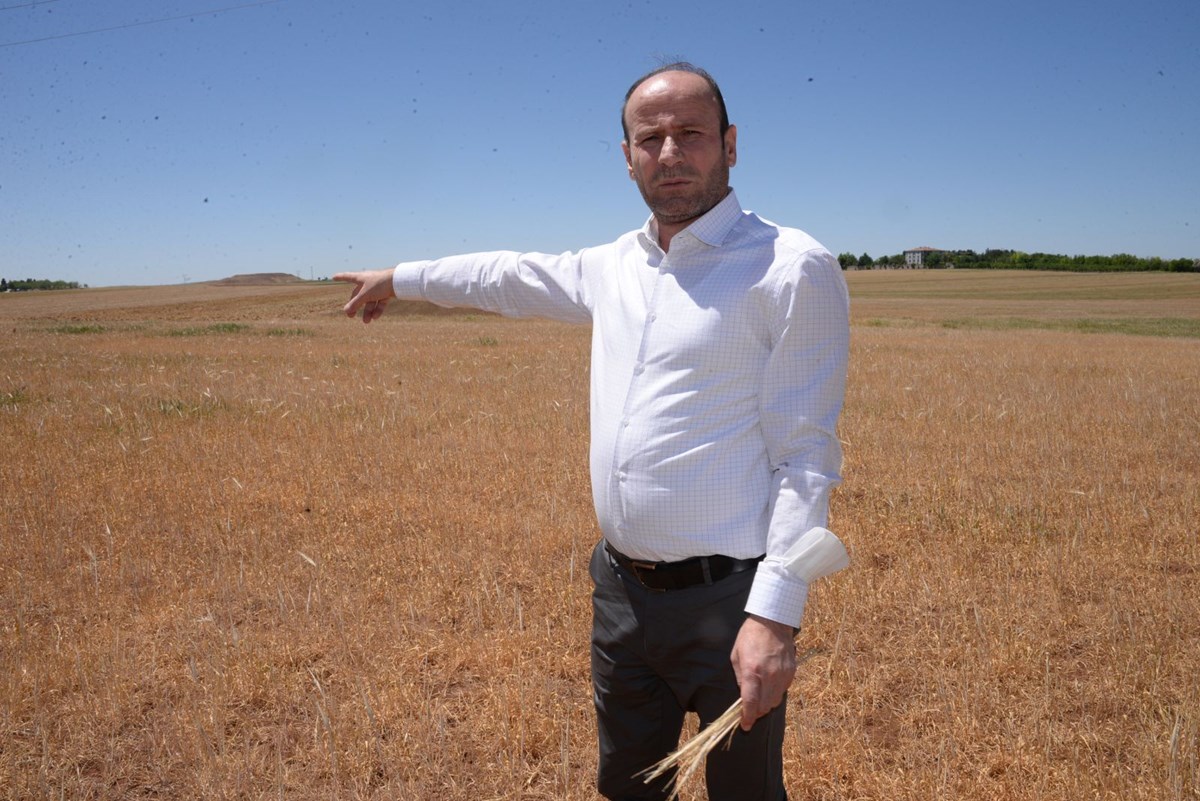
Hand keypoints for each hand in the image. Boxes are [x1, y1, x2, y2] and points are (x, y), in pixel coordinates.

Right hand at [333, 269, 396, 322]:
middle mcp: (368, 282)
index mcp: (361, 278)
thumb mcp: (365, 295)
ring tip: (366, 322)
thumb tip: (346, 311)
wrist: (399, 282)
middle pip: (358, 295)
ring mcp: (378, 287)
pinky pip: (379, 302)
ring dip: (367, 311)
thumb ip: (355, 303)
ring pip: (370, 301)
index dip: (340, 277)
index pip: (347, 277)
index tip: (333, 277)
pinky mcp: (386, 292)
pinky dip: (377, 309)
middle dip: (355, 306)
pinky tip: (376, 317)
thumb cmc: (380, 284)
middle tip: (350, 316)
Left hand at [730, 614, 796, 730]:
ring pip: (775, 702)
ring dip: (765, 705)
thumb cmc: (750, 636)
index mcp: (752, 671)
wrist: (772, 622)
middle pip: (764, 707)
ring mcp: (782, 675)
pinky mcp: (791, 673)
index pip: (750, 703)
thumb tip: (743, 695)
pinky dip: (774, 694)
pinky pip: (782, 691)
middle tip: (749, 712)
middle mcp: (769, 676)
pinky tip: (769, 686)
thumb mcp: (736, 655)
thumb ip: (740, 677)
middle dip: (755, 713)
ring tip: (759, 699)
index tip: (745, 725)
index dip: (747, 718)